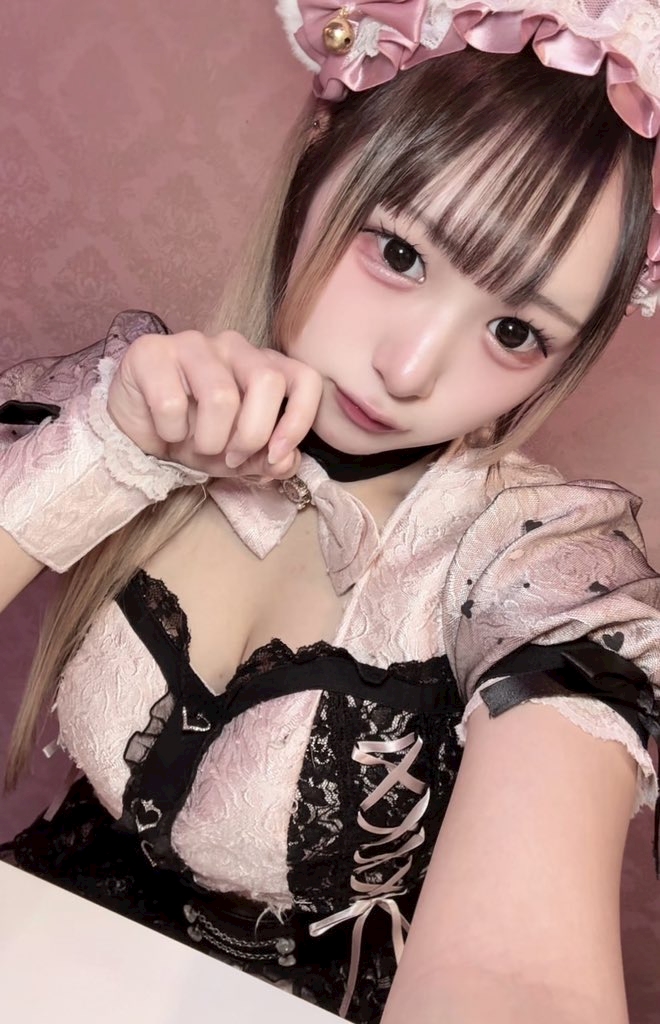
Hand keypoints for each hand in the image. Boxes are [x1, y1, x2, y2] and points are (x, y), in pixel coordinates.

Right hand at [106, 330, 322, 478]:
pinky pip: (171, 402)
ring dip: (208, 440)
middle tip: (230, 456)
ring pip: (221, 396)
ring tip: (195, 445)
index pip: (305, 379)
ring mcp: (193, 343)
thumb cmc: (194, 438)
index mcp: (263, 366)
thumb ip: (269, 460)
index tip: (277, 454)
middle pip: (267, 382)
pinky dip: (169, 433)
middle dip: (251, 435)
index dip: (298, 420)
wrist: (137, 435)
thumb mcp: (238, 459)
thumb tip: (287, 462)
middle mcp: (234, 346)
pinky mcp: (152, 351)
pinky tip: (164, 430)